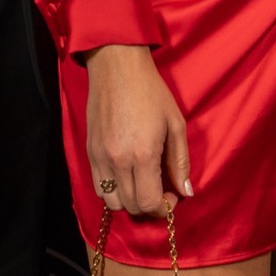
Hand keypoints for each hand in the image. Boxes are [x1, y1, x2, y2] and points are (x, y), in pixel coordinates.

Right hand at [84, 44, 190, 216]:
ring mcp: (100, 157)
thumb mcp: (175, 124)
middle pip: (130, 206)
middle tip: (160, 191)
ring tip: (142, 184)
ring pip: (111, 201)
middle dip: (148, 205)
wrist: (117, 68)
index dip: (163, 207)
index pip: (148, 202)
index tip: (172, 195)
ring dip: (129, 201)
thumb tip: (186, 191)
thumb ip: (181, 162)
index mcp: (142, 154)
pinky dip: (113, 190)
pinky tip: (126, 175)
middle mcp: (118, 160)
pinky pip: (97, 186)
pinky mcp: (89, 152)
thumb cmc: (151, 92)